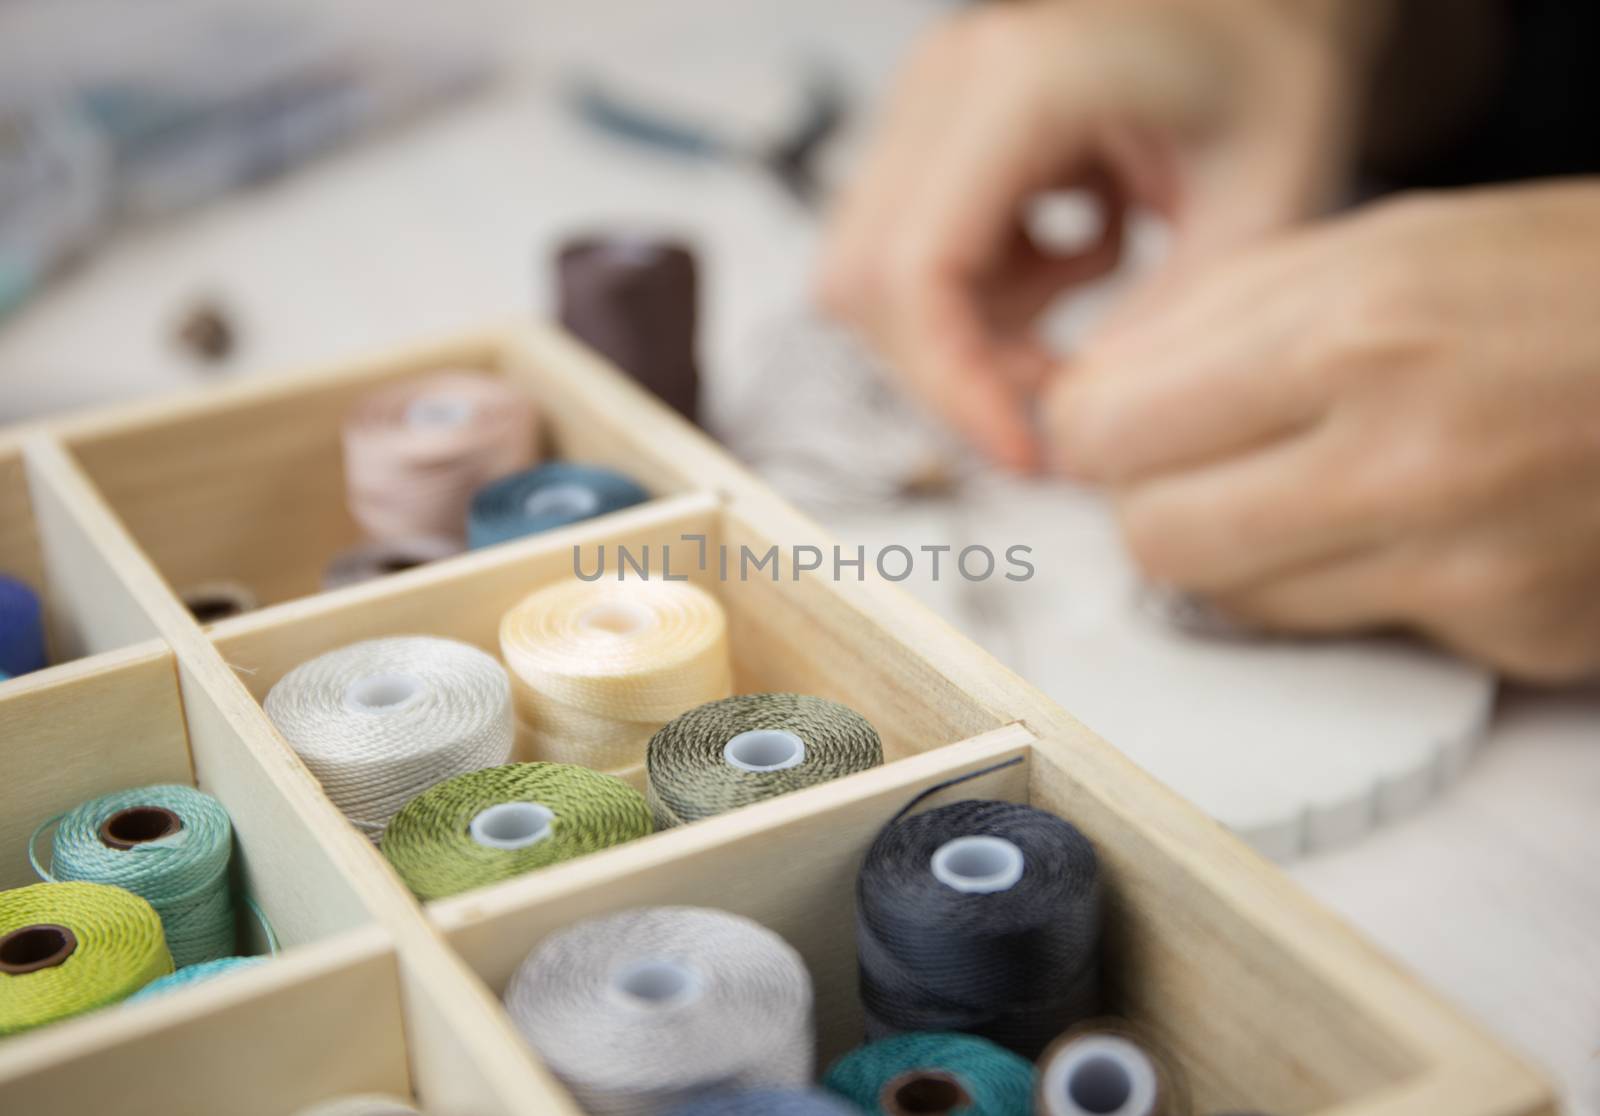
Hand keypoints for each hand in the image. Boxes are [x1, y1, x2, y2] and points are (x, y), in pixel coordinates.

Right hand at [817, 0, 1382, 468]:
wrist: (1253, 12)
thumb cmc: (1266, 73)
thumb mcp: (1264, 206)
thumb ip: (1170, 325)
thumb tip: (1080, 429)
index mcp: (1020, 84)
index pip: (913, 270)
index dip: (953, 384)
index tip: (1022, 452)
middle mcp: (944, 86)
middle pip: (863, 286)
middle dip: (952, 372)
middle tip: (1060, 393)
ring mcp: (923, 110)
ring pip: (869, 284)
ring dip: (967, 336)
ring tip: (1084, 301)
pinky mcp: (927, 142)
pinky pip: (901, 263)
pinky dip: (976, 303)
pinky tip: (1073, 261)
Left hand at [1048, 182, 1599, 681]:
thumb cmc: (1569, 280)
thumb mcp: (1386, 242)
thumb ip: (1216, 320)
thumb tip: (1089, 396)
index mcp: (1352, 335)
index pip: (1111, 433)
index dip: (1091, 433)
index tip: (1107, 429)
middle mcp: (1401, 460)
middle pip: (1156, 537)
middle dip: (1151, 500)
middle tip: (1192, 464)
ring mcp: (1462, 564)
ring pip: (1235, 606)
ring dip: (1238, 552)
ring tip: (1306, 487)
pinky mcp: (1514, 635)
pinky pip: (1349, 634)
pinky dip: (1345, 586)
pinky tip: (1403, 525)